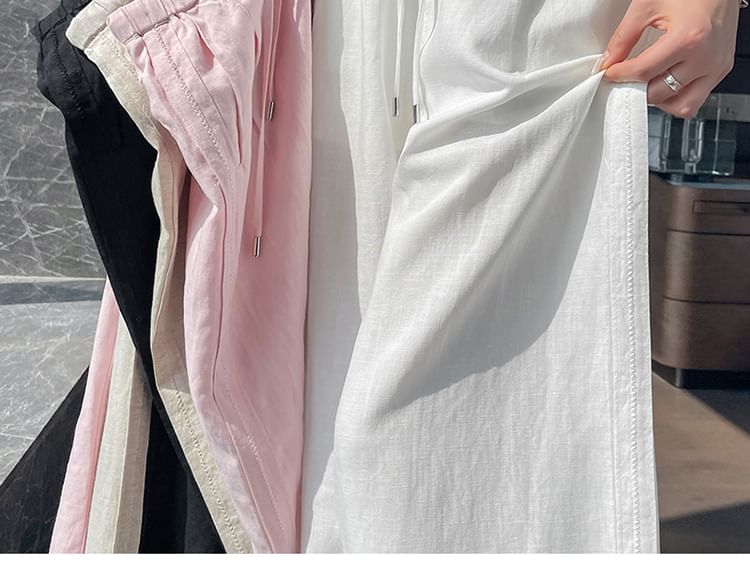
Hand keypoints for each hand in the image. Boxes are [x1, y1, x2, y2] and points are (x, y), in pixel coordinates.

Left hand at [600, 0, 740, 117]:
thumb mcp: (648, 6)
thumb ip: (624, 37)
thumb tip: (608, 61)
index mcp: (687, 39)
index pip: (642, 72)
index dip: (618, 75)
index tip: (609, 72)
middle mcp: (705, 57)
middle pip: (659, 93)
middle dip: (636, 88)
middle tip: (625, 78)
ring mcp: (717, 66)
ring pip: (681, 106)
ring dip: (659, 100)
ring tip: (647, 82)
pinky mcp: (722, 69)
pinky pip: (697, 98)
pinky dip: (677, 97)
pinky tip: (665, 81)